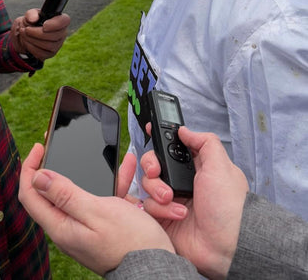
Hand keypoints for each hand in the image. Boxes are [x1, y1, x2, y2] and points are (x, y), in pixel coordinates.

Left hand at [11, 9, 69, 60]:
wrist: (26, 35)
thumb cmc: (31, 22)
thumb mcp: (29, 15)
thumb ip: (31, 14)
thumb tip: (33, 19)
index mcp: (60, 20)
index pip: (65, 20)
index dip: (55, 24)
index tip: (44, 26)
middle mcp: (62, 33)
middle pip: (55, 36)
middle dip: (37, 33)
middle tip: (26, 29)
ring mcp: (57, 44)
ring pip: (48, 46)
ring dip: (32, 40)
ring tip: (24, 34)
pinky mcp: (50, 53)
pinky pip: (42, 53)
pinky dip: (31, 47)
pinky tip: (27, 42)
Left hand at [19, 143, 173, 275]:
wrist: (158, 268)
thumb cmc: (131, 243)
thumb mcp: (96, 211)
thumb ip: (65, 194)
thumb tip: (37, 177)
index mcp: (61, 226)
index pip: (30, 194)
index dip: (30, 168)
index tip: (41, 147)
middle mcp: (68, 228)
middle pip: (49, 192)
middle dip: (53, 165)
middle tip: (57, 146)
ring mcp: (83, 228)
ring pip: (78, 192)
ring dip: (87, 171)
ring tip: (100, 154)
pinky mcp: (99, 227)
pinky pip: (98, 199)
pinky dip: (108, 183)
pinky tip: (124, 170)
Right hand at [141, 127, 248, 278]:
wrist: (228, 245)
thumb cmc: (230, 206)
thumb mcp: (221, 166)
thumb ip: (205, 142)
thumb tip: (185, 130)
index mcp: (193, 167)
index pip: (170, 147)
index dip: (158, 139)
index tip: (148, 131)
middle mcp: (180, 181)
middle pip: (152, 163)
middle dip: (151, 165)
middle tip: (157, 172)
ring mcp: (170, 199)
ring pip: (147, 184)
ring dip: (158, 190)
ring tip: (172, 198)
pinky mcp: (163, 218)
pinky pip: (148, 206)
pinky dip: (161, 209)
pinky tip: (178, 214)